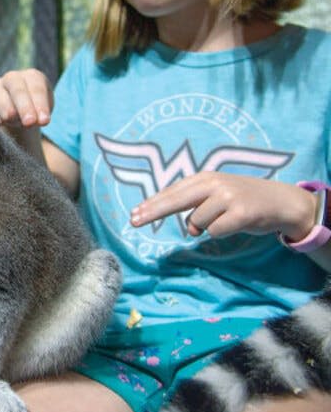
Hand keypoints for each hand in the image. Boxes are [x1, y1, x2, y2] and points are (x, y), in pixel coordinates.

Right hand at [0, 69, 52, 128]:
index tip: (44, 121)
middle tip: (29, 122)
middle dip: (24, 107)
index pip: (37, 88)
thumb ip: (41, 115)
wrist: (18, 118)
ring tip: (13, 122)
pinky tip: (0, 123)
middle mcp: (13, 77)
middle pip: (18, 89)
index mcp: (33, 77)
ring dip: (7, 111)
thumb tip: (38, 121)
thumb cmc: (34, 112)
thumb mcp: (42, 113)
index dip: (40, 104)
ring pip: (0, 95)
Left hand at [130, 172, 317, 240]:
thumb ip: (195, 203)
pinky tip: (234, 224)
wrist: (279, 201)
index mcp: (204, 178)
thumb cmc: (242, 199)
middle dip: (152, 212)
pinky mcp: (240, 213)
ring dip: (205, 228)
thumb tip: (183, 225)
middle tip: (133, 221)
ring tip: (224, 219)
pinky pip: (214, 232)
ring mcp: (227, 197)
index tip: (134, 214)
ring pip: (196, 223)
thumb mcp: (216, 194)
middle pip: (174, 201)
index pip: (171, 192)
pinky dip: (220, 233)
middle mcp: (213, 184)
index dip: (152, 204)